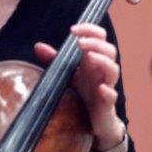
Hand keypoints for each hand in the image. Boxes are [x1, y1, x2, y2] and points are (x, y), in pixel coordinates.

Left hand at [34, 23, 123, 150]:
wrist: (95, 121)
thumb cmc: (84, 94)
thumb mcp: (68, 75)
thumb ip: (55, 60)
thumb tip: (38, 46)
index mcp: (94, 60)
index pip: (100, 38)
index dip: (90, 30)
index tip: (73, 30)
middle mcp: (102, 71)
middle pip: (109, 50)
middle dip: (96, 43)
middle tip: (80, 43)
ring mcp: (107, 86)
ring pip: (113, 70)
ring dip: (103, 61)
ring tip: (90, 58)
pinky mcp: (107, 104)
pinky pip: (112, 95)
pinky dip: (108, 91)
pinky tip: (101, 89)